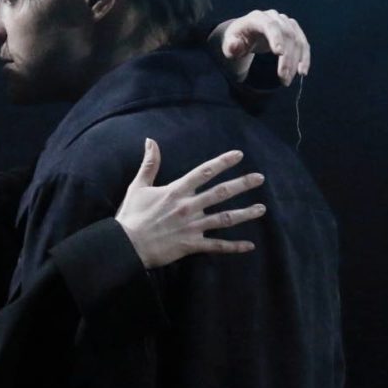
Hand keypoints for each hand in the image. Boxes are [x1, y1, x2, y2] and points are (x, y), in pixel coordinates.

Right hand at [115, 139, 265, 268]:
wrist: (126, 245)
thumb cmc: (131, 216)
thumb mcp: (138, 187)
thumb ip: (149, 164)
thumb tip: (151, 141)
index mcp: (176, 191)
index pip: (204, 172)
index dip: (223, 162)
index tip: (239, 155)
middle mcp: (188, 207)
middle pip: (221, 193)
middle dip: (242, 184)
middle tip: (260, 178)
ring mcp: (192, 227)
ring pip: (224, 219)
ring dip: (245, 213)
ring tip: (261, 208)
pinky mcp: (191, 245)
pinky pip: (217, 246)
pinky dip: (234, 247)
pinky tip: (249, 246)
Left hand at [209, 9, 310, 85]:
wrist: (245, 33)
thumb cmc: (236, 40)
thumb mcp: (228, 44)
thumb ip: (231, 46)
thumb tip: (236, 46)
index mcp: (257, 18)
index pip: (269, 25)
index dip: (276, 37)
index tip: (279, 54)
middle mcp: (273, 17)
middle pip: (286, 35)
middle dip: (286, 58)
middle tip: (283, 78)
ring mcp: (285, 22)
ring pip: (297, 40)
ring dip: (296, 61)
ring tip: (289, 79)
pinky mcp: (293, 30)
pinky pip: (302, 43)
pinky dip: (304, 57)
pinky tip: (302, 72)